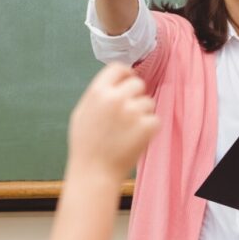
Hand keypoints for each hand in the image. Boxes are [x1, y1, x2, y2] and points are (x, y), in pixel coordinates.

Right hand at [67, 63, 158, 180]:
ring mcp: (133, 112)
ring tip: (129, 130)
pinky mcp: (147, 126)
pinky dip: (149, 128)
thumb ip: (99, 94)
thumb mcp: (82, 112)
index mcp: (97, 92)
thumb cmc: (85, 144)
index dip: (125, 74)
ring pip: (148, 102)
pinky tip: (136, 139)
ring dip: (143, 113)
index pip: (118, 68)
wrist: (94, 171)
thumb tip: (115, 81)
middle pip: (138, 83)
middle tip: (130, 112)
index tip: (128, 82)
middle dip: (136, 95)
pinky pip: (155, 119)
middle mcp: (116, 98)